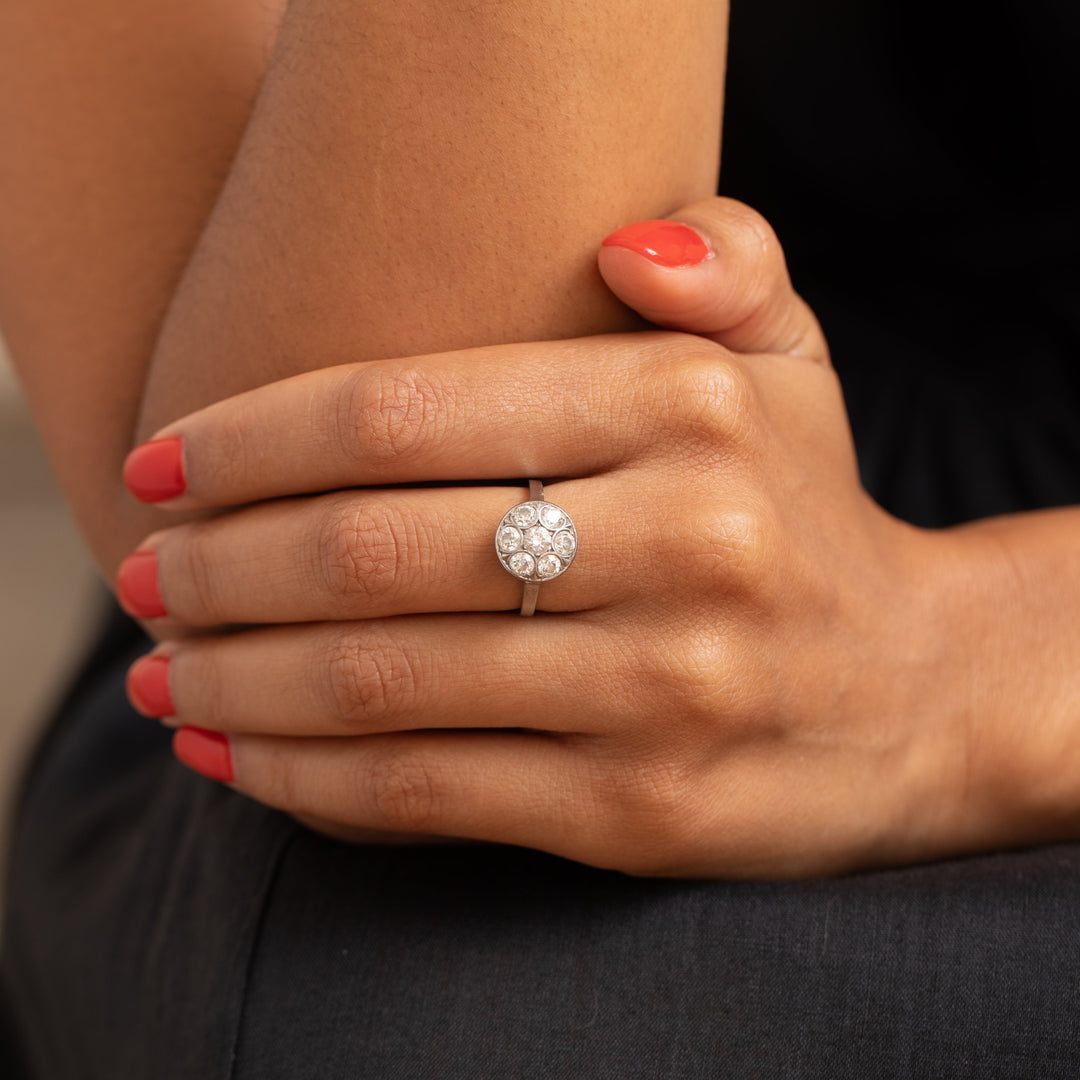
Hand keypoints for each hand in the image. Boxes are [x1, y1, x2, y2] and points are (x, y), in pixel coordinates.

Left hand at [117, 199, 963, 877]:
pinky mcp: (641, 811)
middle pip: (366, 551)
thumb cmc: (802, 512)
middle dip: (214, 566)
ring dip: (231, 678)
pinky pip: (423, 791)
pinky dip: (300, 779)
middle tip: (142, 574)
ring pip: (376, 681)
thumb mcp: (787, 364)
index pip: (398, 411)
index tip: (157, 465)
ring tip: (159, 669)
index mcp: (686, 411)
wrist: (914, 693)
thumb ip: (727, 258)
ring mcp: (663, 690)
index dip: (245, 439)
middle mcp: (685, 545)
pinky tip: (229, 757)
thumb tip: (626, 237)